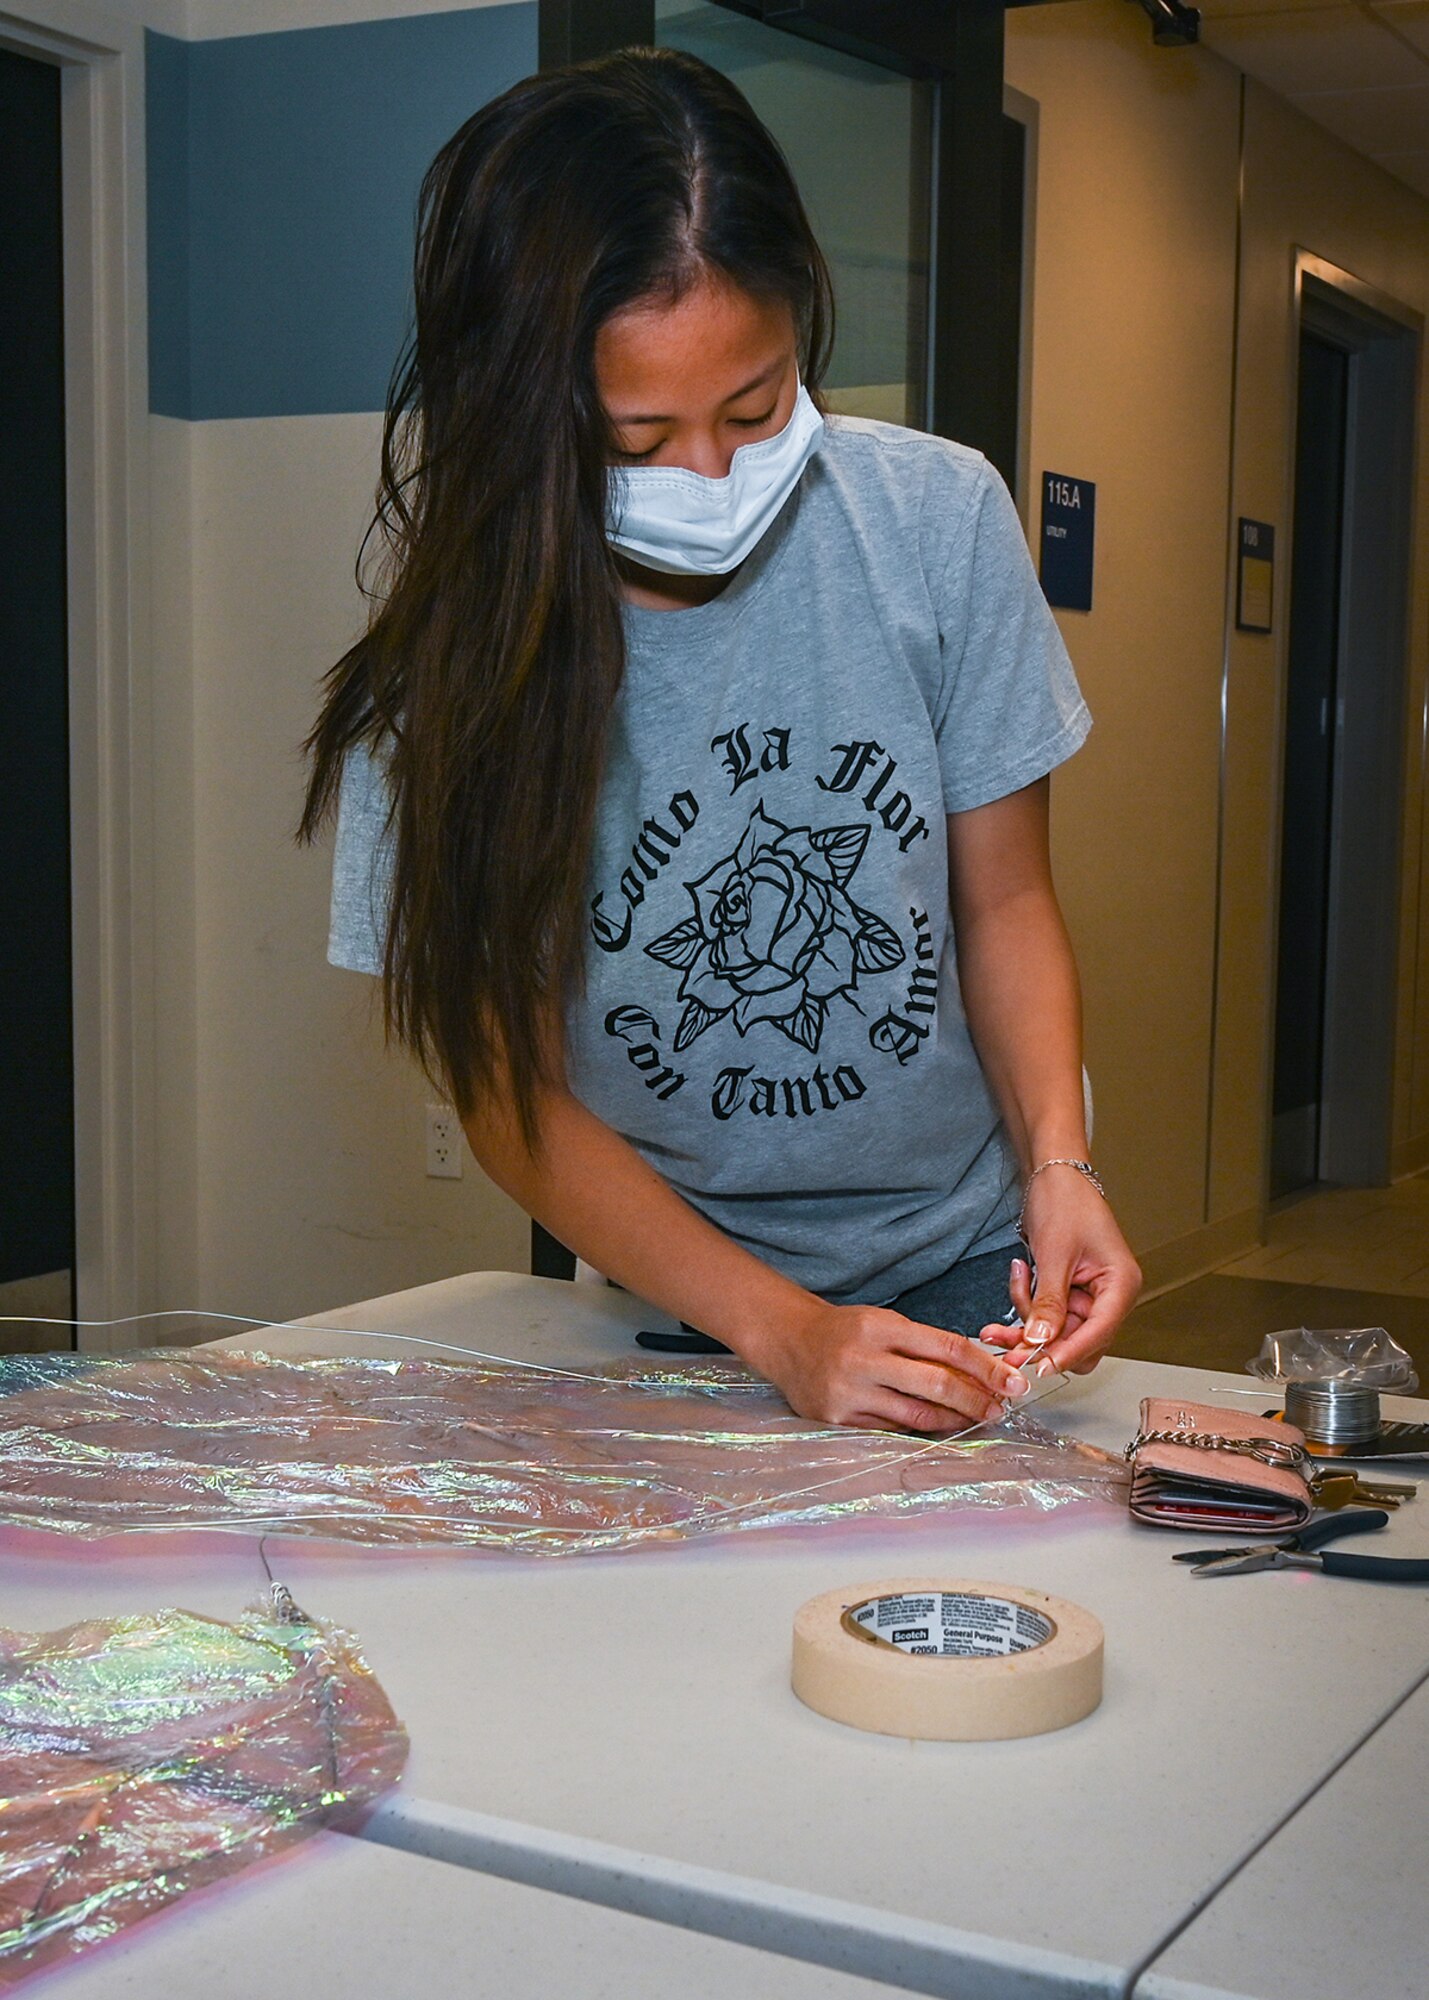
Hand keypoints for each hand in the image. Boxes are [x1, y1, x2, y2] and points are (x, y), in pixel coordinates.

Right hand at [756, 1301, 1032, 1431]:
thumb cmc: (847, 1330)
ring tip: (976, 1419)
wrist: (790, 1342)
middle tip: (1003, 1408)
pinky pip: (891, 1429)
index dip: (986, 1367)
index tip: (1014, 1381)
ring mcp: (849, 1392)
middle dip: (977, 1399)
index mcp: (881, 1326)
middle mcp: (863, 1359)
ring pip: (916, 1414)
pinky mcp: (836, 1419)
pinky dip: (919, 1428)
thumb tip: (981, 1371)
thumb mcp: (885, 1322)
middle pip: (936, 1384)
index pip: (947, 1347)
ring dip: (954, 1420)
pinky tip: (937, 1426)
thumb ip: (926, 1346)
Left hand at [980, 1167, 1140, 1377]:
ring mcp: (1088, 1294)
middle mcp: (1109, 1295)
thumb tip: (1040, 1341)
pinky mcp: (1068, 1291)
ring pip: (1057, 1332)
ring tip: (1002, 1307)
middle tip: (1007, 1347)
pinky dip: (1026, 1305)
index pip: (1099, 1332)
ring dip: (1026, 1325)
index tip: (1039, 1367)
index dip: (1068, 1352)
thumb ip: (1049, 1302)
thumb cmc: (1066, 1200)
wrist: (1053, 1173)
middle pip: (1078, 1341)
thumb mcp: (1055, 1253)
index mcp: (1121, 1284)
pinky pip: (1046, 1314)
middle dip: (1041, 1343)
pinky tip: (1018, 1275)